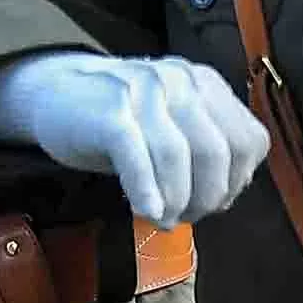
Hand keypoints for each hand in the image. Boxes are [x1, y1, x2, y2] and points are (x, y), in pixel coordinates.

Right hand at [0, 54, 268, 226]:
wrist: (55, 91)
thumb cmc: (122, 119)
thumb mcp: (172, 123)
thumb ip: (203, 148)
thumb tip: (226, 195)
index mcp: (206, 85)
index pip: (248, 140)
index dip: (238, 181)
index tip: (217, 204)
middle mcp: (182, 82)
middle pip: (218, 150)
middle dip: (209, 196)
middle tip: (188, 217)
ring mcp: (145, 93)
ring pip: (179, 154)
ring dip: (178, 199)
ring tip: (166, 220)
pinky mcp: (108, 112)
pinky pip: (137, 153)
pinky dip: (147, 188)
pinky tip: (149, 212)